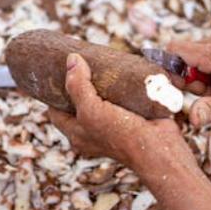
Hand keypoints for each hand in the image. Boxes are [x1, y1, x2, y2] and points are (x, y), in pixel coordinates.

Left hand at [48, 54, 191, 173]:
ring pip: (101, 99)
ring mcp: (112, 125)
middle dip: (78, 84)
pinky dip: (121, 86)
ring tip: (100, 62)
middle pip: (78, 103)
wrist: (158, 149)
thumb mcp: (90, 110)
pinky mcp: (131, 117)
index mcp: (76, 133)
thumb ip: (78, 86)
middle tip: (79, 63)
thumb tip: (72, 60)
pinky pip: (121, 99)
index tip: (55, 73)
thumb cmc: (120, 136)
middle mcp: (92, 130)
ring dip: (102, 83)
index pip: (55, 111)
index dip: (52, 93)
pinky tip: (121, 71)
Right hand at [169, 34, 210, 127]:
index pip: (174, 50)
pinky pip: (203, 60)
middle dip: (186, 78)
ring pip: (192, 60)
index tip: (178, 89)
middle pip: (182, 57)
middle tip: (207, 93)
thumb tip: (193, 119)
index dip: (169, 70)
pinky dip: (206, 75)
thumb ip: (210, 109)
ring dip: (197, 78)